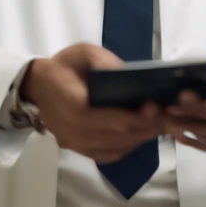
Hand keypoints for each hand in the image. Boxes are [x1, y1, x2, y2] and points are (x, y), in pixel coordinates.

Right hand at [21, 44, 164, 162]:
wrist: (35, 87)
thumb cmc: (63, 67)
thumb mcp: (83, 52)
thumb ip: (105, 61)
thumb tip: (129, 74)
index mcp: (76, 107)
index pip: (116, 120)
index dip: (140, 117)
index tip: (158, 106)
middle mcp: (76, 132)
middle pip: (121, 137)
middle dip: (148, 127)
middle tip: (170, 115)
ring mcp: (76, 144)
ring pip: (117, 148)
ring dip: (142, 137)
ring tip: (162, 123)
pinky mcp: (79, 150)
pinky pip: (109, 154)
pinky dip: (129, 146)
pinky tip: (142, 133)